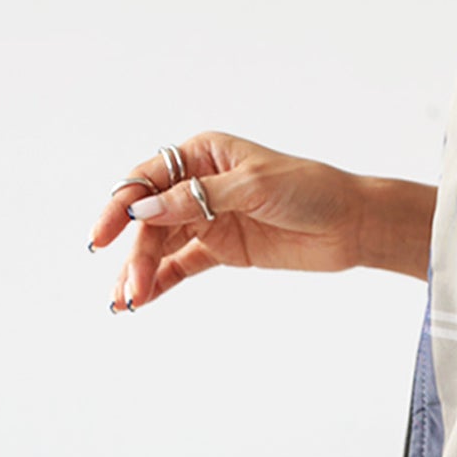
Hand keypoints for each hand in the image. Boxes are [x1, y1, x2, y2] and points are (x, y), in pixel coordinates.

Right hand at [88, 132, 363, 309]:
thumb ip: (199, 199)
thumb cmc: (311, 190)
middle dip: (136, 252)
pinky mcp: (223, 249)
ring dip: (143, 271)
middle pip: (150, 219)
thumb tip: (144, 210)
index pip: (148, 180)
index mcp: (203, 155)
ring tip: (128, 300)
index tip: (103, 236)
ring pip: (162, 245)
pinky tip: (142, 299)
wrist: (352, 224)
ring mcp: (209, 219)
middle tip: (128, 286)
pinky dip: (162, 281)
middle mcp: (199, 185)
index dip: (120, 206)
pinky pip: (182, 265)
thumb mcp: (254, 187)